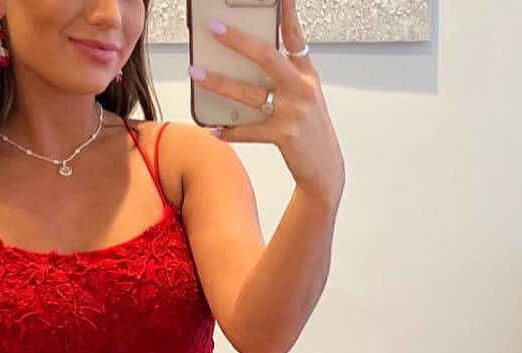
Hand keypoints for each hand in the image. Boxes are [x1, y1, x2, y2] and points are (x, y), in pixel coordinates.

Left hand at [192, 0, 344, 202]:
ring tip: (196, 73)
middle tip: (214, 28)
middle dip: (238, 41)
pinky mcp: (284, 135)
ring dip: (219, 83)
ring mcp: (292, 111)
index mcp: (306, 73)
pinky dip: (230, 131)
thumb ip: (283, 75)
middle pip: (266, 56)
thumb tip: (246, 62)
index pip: (294, 35)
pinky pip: (249, 131)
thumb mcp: (304, 95)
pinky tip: (213, 129)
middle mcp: (301, 88)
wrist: (325, 167)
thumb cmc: (310, 129)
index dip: (286, 11)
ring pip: (249, 93)